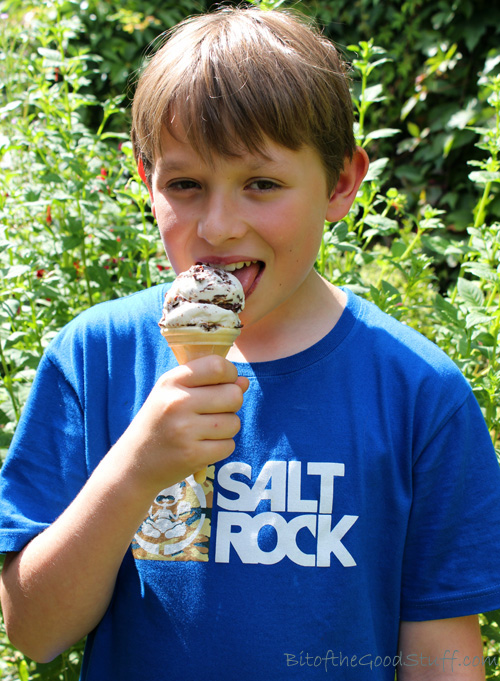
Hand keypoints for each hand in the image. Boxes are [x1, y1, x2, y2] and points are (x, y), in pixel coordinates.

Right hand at [114, 355, 248, 493]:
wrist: (134, 462)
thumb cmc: (160, 422)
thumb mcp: (174, 393)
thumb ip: (209, 383)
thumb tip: (244, 382)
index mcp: (172, 381)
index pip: (217, 366)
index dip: (230, 374)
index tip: (223, 383)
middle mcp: (177, 403)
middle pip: (233, 395)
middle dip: (232, 404)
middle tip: (215, 411)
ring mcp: (185, 430)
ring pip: (234, 422)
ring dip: (226, 428)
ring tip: (205, 431)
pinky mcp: (192, 455)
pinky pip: (228, 445)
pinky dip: (221, 447)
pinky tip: (202, 446)